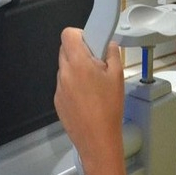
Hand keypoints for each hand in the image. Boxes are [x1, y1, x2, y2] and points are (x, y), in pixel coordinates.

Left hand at [54, 28, 124, 163]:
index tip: (91, 43)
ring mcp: (58, 88)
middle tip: (96, 63)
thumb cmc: (109, 108)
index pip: (68, 34)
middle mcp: (64, 73)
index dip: (80, 34)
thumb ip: (112, 54)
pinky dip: (73, 85)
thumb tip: (108, 44)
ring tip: (94, 84)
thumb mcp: (117, 76)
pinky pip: (64, 84)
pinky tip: (88, 98)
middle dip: (79, 52)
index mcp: (78, 63)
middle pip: (65, 50)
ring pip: (65, 68)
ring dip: (76, 69)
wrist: (97, 140)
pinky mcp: (57, 101)